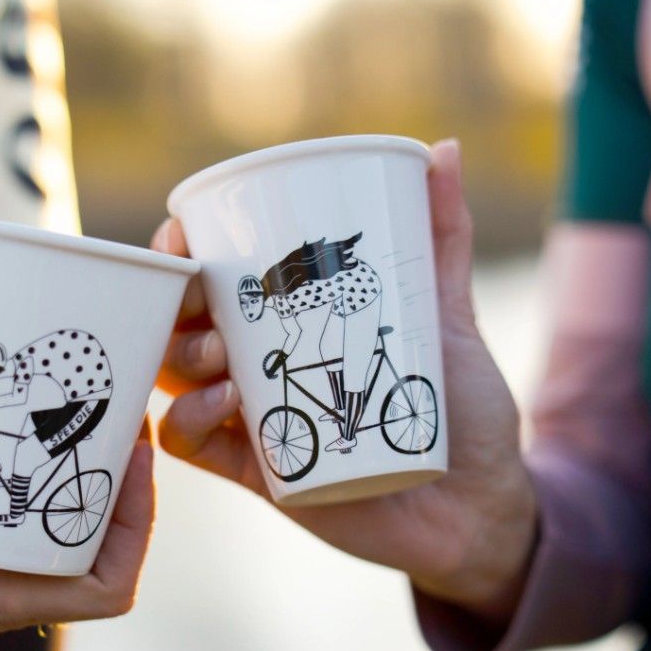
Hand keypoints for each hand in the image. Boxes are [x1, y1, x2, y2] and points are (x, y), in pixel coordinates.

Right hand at [0, 296, 154, 650]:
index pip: (102, 587)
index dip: (137, 523)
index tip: (135, 452)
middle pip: (89, 541)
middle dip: (112, 475)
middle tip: (111, 402)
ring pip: (45, 518)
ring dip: (66, 462)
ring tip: (73, 394)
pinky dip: (12, 457)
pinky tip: (7, 406)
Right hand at [151, 140, 536, 627]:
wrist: (477, 502)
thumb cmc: (460, 406)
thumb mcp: (447, 315)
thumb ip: (441, 240)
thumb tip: (444, 149)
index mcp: (285, 325)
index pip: (211, 281)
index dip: (180, 254)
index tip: (183, 230)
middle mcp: (257, 367)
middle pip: (180, 326)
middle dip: (173, 302)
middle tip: (198, 289)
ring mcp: (252, 420)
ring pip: (176, 380)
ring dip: (181, 357)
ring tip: (221, 353)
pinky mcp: (256, 472)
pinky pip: (192, 446)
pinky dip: (189, 421)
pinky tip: (225, 402)